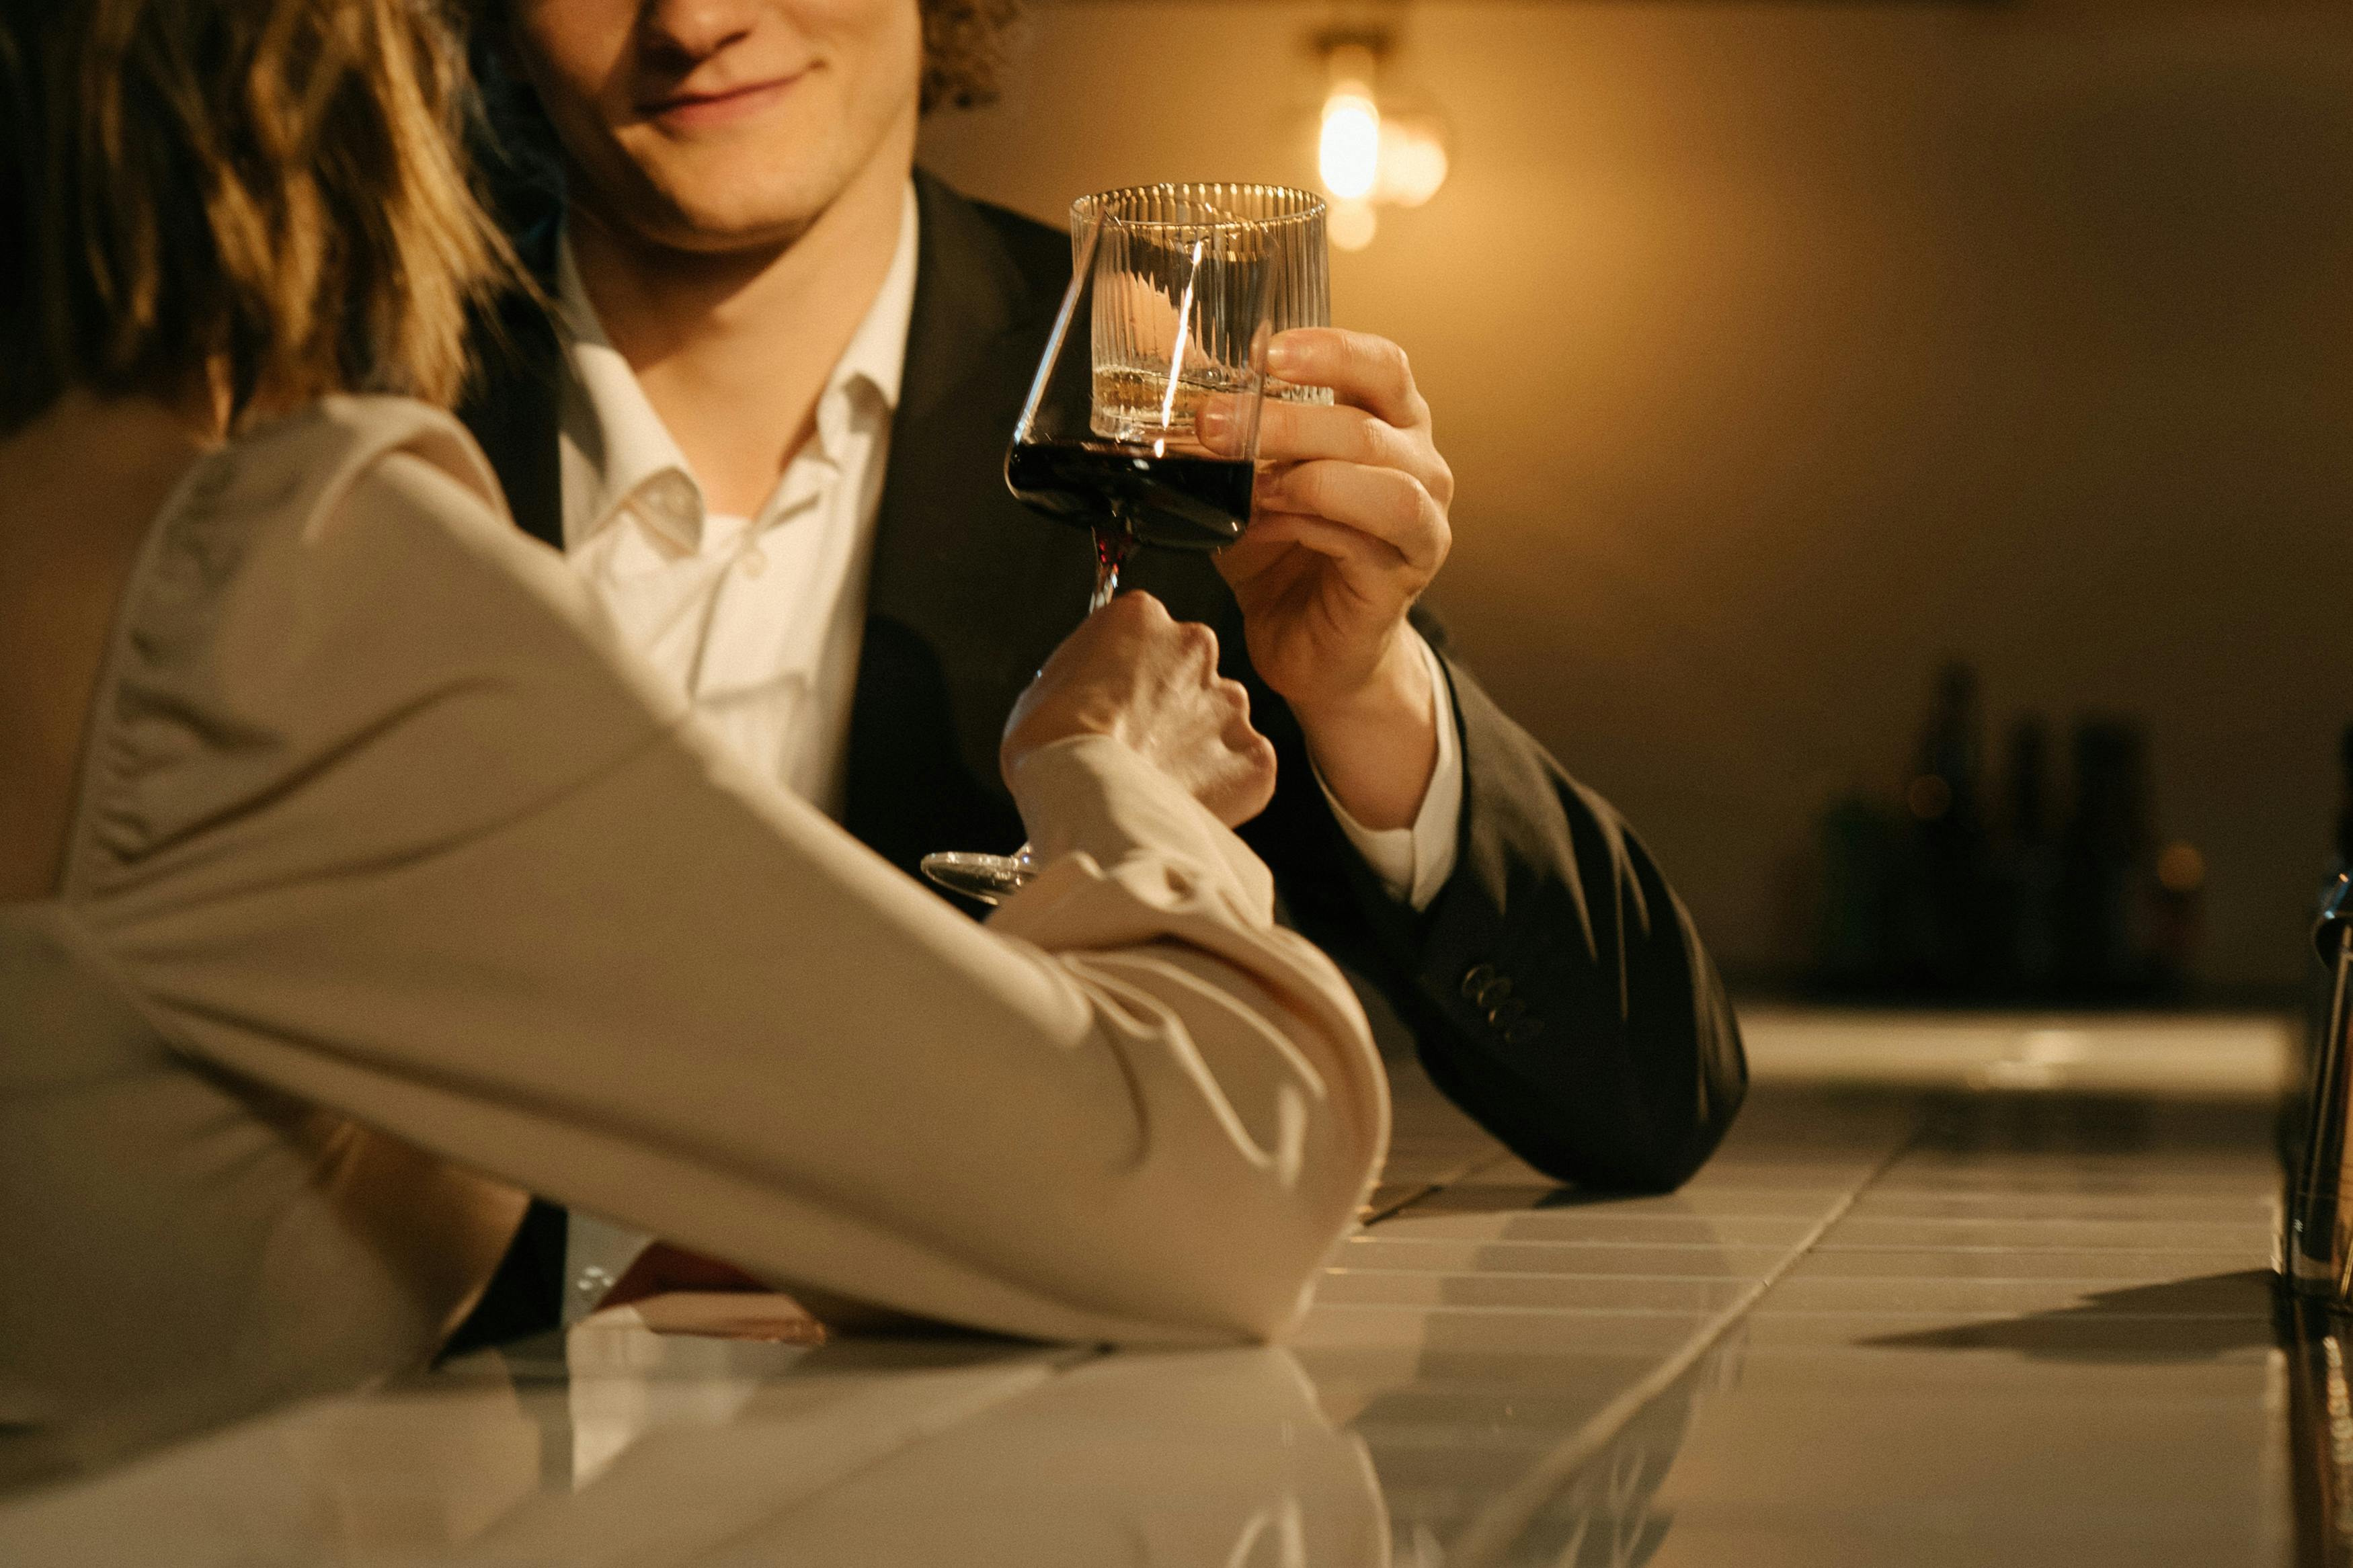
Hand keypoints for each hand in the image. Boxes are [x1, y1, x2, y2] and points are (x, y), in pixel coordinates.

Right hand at [1002, 592, 1277, 827]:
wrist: (1085, 798)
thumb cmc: (1051, 744)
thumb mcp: (1045, 685)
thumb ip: (1088, 674)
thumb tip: (1096, 693)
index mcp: (1142, 618)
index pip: (1146, 635)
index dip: (1130, 675)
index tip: (1117, 702)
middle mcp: (1195, 647)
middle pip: (1190, 674)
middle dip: (1172, 707)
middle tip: (1140, 745)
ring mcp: (1230, 702)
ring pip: (1220, 721)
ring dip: (1198, 747)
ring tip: (1159, 781)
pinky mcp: (1253, 755)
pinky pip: (1244, 769)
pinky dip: (1223, 788)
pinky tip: (1185, 802)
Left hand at [1201, 328, 1453, 720]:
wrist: (1307, 645)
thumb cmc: (1281, 554)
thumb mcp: (1246, 480)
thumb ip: (1228, 431)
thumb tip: (1168, 369)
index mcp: (1387, 424)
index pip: (1381, 365)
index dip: (1330, 351)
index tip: (1266, 351)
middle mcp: (1418, 465)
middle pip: (1367, 424)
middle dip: (1284, 421)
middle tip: (1213, 423)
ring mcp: (1422, 521)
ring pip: (1384, 480)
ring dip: (1307, 474)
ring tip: (1252, 485)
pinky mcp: (1405, 574)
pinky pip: (1369, 536)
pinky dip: (1313, 524)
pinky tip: (1269, 524)